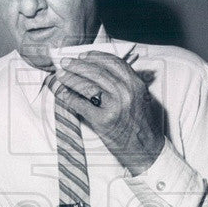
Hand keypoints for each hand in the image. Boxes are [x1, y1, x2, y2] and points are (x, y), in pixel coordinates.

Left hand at [54, 50, 163, 175]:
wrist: (146, 150)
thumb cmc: (142, 124)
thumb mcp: (142, 98)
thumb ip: (128, 82)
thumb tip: (106, 68)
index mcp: (135, 84)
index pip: (112, 63)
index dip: (95, 57)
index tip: (82, 56)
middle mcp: (126, 92)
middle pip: (96, 72)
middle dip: (77, 66)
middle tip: (65, 63)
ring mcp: (114, 106)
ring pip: (86, 86)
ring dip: (70, 79)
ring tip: (60, 77)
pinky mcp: (103, 121)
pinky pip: (80, 105)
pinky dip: (69, 98)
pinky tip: (63, 94)